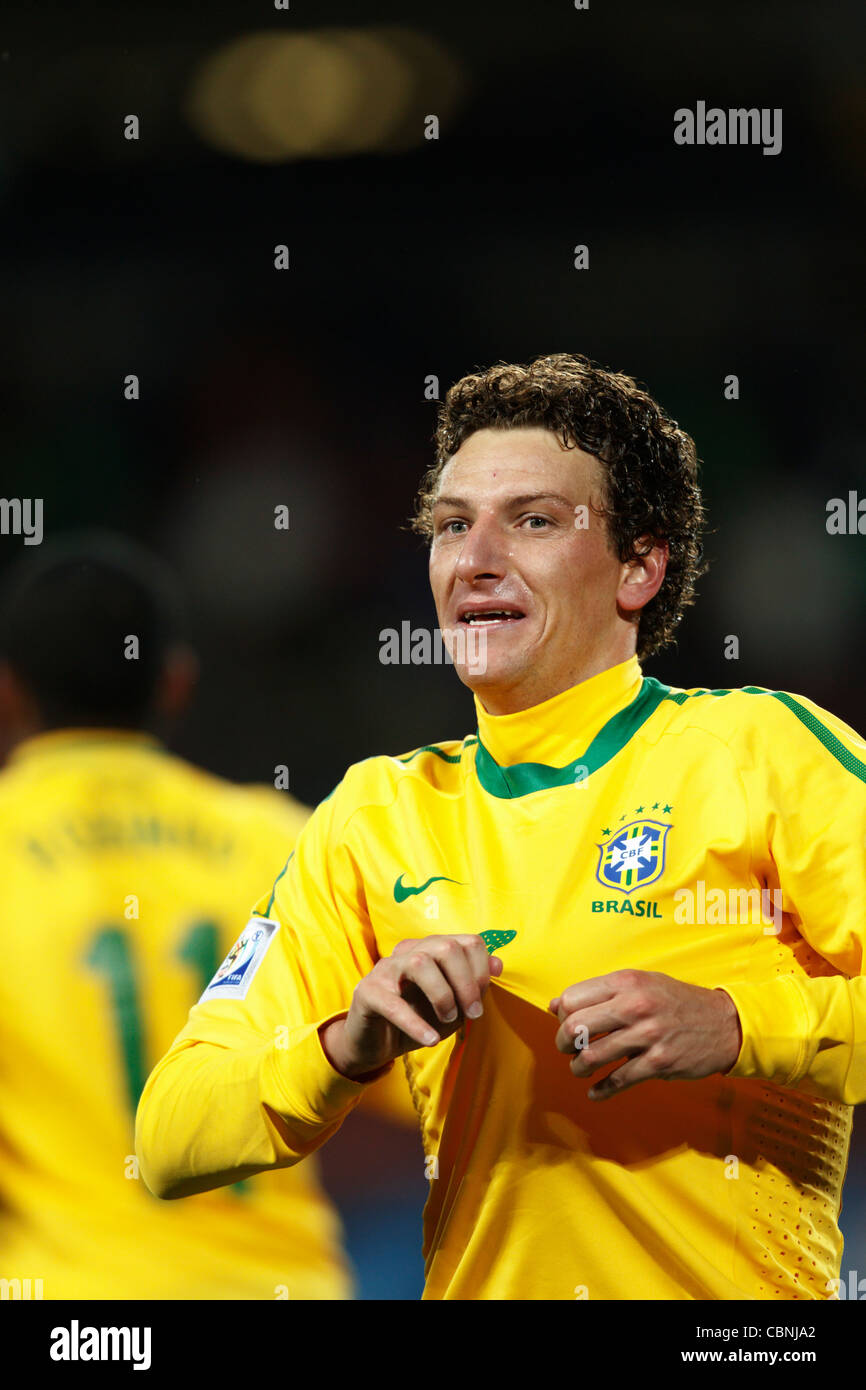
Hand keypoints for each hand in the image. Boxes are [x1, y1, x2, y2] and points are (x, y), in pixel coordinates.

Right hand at [320, 935, 502, 1079]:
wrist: (375, 1044)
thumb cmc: (416, 1020)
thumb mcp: (452, 1006)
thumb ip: (473, 985)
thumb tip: (498, 964)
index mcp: (430, 949)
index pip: (466, 942)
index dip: (481, 971)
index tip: (480, 1003)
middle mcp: (408, 952)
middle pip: (445, 947)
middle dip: (466, 982)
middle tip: (472, 1014)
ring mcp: (385, 969)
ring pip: (419, 963)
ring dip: (442, 995)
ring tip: (449, 1020)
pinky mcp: (367, 992)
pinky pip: (393, 1003)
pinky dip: (416, 1023)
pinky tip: (431, 1040)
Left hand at [548, 969, 741, 1100]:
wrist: (724, 1023)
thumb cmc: (676, 1001)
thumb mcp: (641, 983)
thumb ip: (600, 992)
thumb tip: (555, 1005)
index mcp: (627, 982)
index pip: (573, 998)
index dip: (562, 1014)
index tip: (565, 1023)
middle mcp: (635, 1006)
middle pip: (576, 1027)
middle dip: (563, 1043)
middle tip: (567, 1049)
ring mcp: (647, 1035)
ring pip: (592, 1056)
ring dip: (578, 1068)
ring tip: (580, 1069)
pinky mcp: (658, 1063)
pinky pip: (618, 1080)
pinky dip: (601, 1090)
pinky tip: (595, 1092)